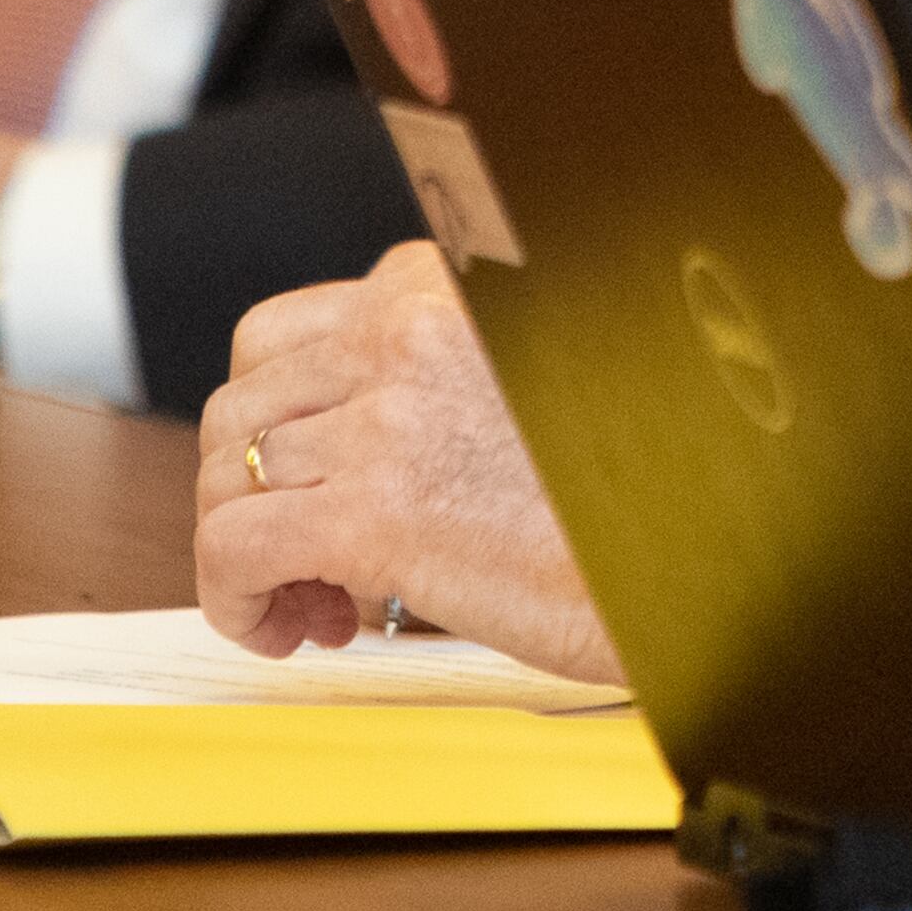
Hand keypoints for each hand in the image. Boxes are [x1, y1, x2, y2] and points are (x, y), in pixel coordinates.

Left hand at [197, 242, 621, 685]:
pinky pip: (232, 545)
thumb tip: (332, 446)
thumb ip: (428, 379)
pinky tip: (286, 624)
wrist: (681, 555)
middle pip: (242, 406)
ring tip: (310, 600)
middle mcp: (406, 331)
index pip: (284, 338)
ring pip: (229, 473)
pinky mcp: (370, 512)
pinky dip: (233, 597)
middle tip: (305, 558)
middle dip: (254, 491)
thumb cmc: (618, 488)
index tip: (312, 486)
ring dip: (244, 548)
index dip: (283, 427)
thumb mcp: (520, 382)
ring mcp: (385, 418)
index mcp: (443, 285)